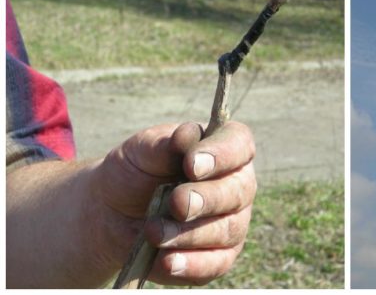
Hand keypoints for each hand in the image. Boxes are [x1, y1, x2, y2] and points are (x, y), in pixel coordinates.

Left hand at [92, 121, 256, 285]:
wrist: (111, 211)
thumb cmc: (136, 171)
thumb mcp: (142, 150)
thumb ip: (165, 144)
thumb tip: (187, 135)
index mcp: (224, 148)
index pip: (239, 145)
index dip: (222, 154)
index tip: (192, 164)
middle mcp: (237, 183)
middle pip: (239, 191)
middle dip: (206, 199)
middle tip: (176, 203)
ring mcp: (232, 221)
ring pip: (227, 229)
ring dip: (189, 233)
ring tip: (153, 232)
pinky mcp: (220, 255)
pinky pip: (216, 263)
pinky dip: (191, 264)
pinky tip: (168, 261)